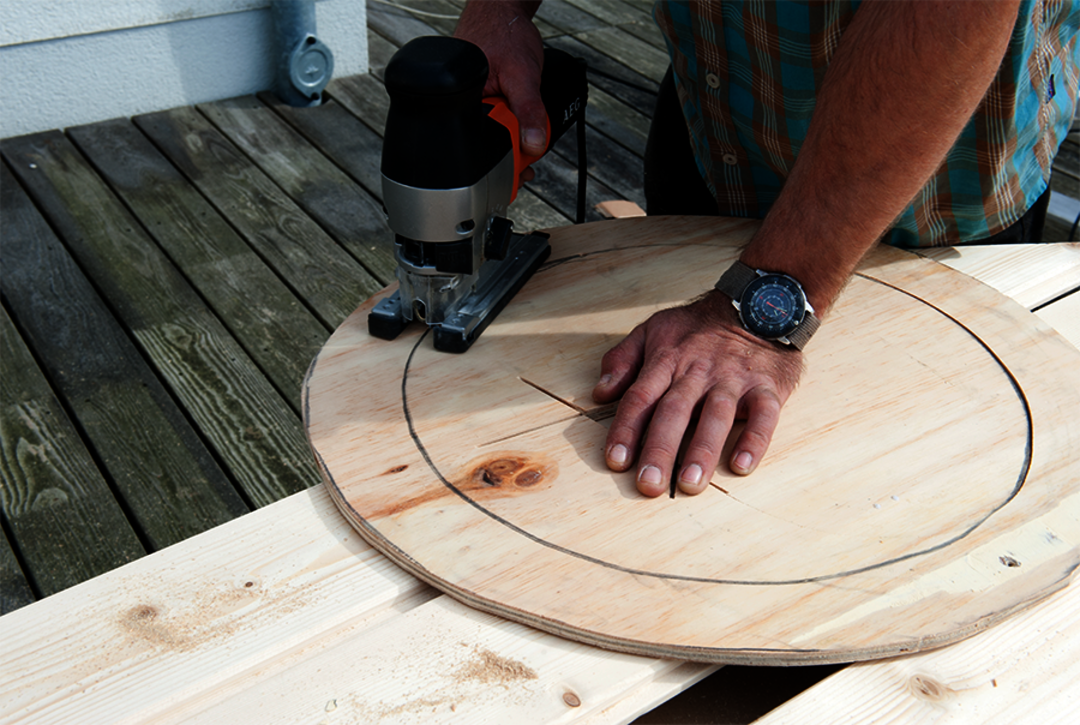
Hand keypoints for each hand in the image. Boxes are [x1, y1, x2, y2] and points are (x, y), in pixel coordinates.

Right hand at [454, 0, 547, 156]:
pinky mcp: (480, 102)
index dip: (506, 162)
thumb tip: (534, 144)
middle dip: (513, 151)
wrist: (503, 14)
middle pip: (490, 146)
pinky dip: (511, 123)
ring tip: (523, 123)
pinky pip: (497, 122)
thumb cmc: (505, 35)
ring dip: (514, 137)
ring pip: (496, 136)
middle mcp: (462, 109)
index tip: (523, 172)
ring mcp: (472, 106)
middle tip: (529, 152)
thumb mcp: (523, 75)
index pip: (482, 148)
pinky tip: (516, 113)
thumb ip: (529, 110)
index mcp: (462, 106)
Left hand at [592, 290, 802, 496]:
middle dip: (660, 449)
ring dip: (702, 450)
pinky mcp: (767, 387)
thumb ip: (622, 359)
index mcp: (667, 360)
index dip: (626, 430)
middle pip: (674, 412)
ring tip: (689, 483)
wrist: (758, 304)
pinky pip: (763, 415)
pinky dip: (755, 439)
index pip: (641, 398)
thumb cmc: (700, 326)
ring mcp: (733, 380)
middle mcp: (698, 372)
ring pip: (715, 416)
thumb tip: (600, 392)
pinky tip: (742, 465)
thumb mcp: (653, 329)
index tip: (616, 460)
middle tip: (649, 483)